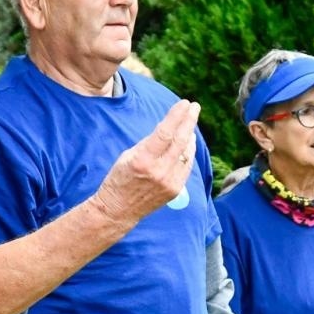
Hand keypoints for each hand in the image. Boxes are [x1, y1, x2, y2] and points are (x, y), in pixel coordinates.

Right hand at [89, 101, 200, 224]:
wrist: (118, 210)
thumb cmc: (119, 178)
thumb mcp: (128, 155)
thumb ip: (150, 143)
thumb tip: (169, 127)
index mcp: (143, 160)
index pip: (165, 132)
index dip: (177, 116)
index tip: (184, 103)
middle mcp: (159, 171)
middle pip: (180, 141)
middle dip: (189, 121)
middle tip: (195, 107)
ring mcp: (169, 182)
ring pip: (186, 153)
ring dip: (190, 135)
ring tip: (191, 122)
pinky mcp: (175, 190)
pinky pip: (186, 166)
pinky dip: (188, 152)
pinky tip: (188, 143)